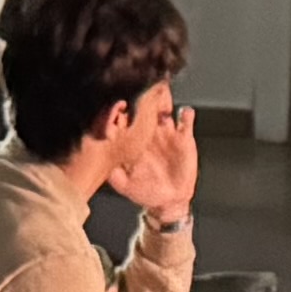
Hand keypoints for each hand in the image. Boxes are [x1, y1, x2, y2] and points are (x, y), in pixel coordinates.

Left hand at [125, 100, 199, 229]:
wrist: (169, 200)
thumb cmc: (145, 191)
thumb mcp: (125, 185)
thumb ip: (113, 174)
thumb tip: (104, 162)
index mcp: (133, 140)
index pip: (125, 119)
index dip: (121, 111)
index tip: (120, 108)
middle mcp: (148, 132)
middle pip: (144, 108)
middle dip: (143, 97)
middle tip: (142, 91)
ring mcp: (166, 133)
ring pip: (164, 109)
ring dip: (164, 100)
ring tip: (163, 97)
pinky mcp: (184, 138)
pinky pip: (186, 121)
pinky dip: (186, 115)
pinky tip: (184, 114)